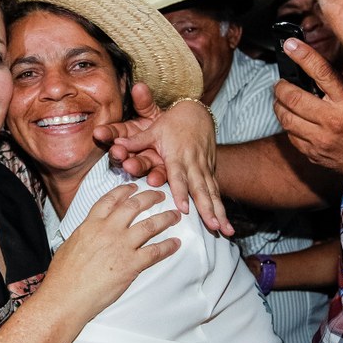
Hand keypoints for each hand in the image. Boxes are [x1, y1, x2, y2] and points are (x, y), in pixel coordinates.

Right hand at [44, 184, 180, 322]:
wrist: (65, 296)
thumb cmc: (63, 275)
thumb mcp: (70, 244)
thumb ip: (85, 233)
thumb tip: (89, 231)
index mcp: (91, 224)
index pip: (111, 199)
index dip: (125, 190)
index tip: (134, 186)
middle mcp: (108, 230)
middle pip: (134, 205)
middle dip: (151, 197)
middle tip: (161, 195)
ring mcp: (121, 246)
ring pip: (150, 225)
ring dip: (166, 218)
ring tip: (175, 215)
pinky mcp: (131, 265)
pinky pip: (155, 252)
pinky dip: (168, 246)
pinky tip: (176, 244)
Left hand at [94, 83, 231, 235]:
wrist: (197, 113)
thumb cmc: (173, 122)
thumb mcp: (154, 129)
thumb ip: (137, 140)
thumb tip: (117, 144)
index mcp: (178, 155)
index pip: (179, 176)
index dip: (182, 192)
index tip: (185, 209)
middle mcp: (193, 163)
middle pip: (201, 188)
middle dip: (208, 208)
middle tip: (213, 226)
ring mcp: (204, 167)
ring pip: (212, 191)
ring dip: (219, 211)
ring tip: (225, 229)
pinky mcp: (211, 169)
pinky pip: (217, 189)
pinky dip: (221, 206)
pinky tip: (225, 223)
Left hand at [273, 38, 342, 174]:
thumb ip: (337, 87)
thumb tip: (311, 69)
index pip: (321, 72)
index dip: (303, 55)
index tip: (290, 45)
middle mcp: (332, 120)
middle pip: (293, 96)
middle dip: (281, 86)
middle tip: (281, 83)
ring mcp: (320, 139)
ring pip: (285, 117)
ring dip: (279, 105)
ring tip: (282, 100)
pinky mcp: (312, 153)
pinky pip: (290, 135)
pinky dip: (288, 124)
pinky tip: (294, 120)